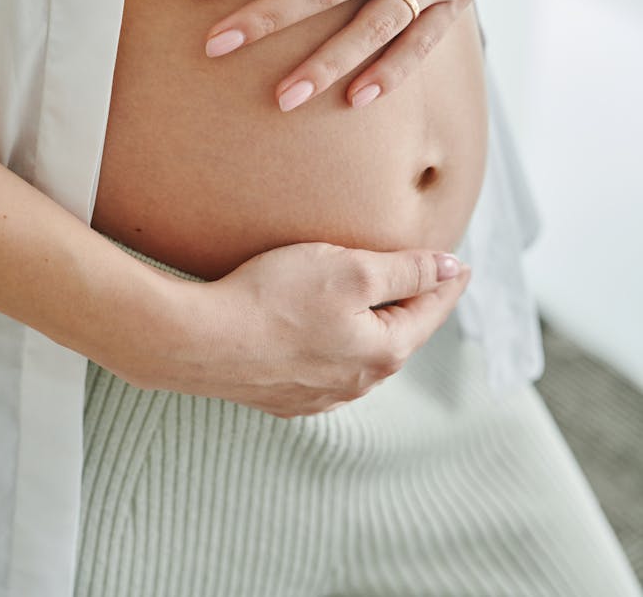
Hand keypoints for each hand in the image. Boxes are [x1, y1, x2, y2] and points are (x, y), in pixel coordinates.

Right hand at [121, 242, 470, 417]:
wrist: (198, 341)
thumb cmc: (274, 299)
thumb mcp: (351, 271)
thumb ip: (405, 272)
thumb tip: (451, 268)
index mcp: (381, 352)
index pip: (429, 312)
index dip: (446, 282)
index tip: (461, 264)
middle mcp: (355, 383)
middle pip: (396, 334)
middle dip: (411, 305)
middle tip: (422, 277)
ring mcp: (317, 395)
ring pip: (359, 353)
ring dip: (371, 325)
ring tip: (373, 300)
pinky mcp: (283, 395)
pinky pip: (324, 365)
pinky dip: (335, 341)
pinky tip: (321, 328)